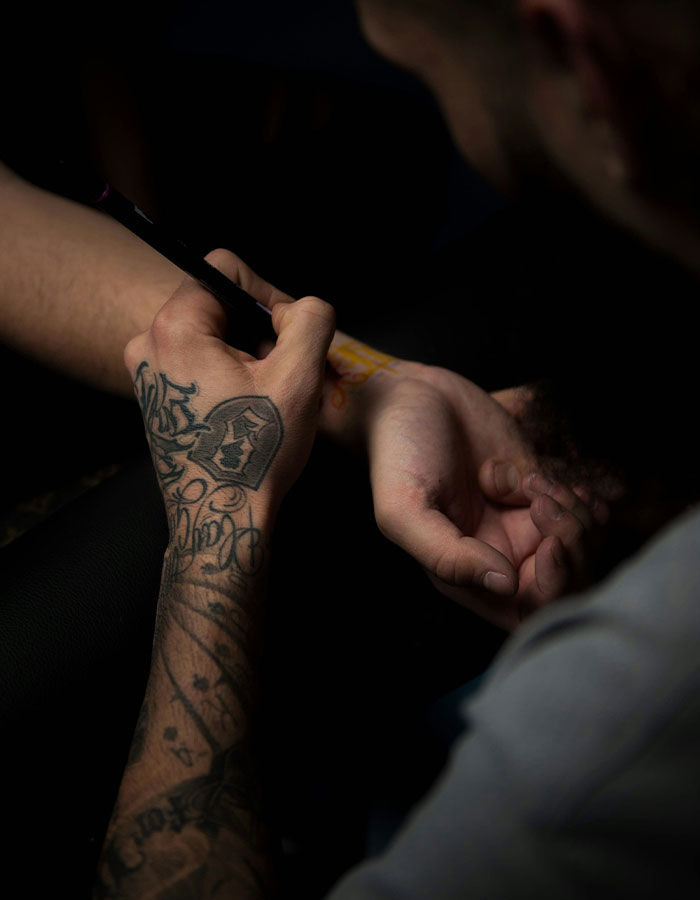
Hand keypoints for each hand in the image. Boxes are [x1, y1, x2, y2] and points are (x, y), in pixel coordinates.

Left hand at [124, 249, 334, 531]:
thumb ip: (311, 318)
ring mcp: (147, 374)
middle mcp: (148, 344)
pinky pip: (198, 363)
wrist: (220, 518)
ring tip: (264, 399)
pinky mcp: (155, 399)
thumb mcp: (300, 376)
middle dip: (258, 331)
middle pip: (218, 303)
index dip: (267, 294)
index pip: (225, 268)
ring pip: (211, 335)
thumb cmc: (255, 452)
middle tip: (281, 374)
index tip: (287, 336)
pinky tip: (245, 412)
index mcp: (174, 327)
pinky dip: (227, 376)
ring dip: (246, 356)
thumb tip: (301, 309)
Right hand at [363, 362, 606, 630]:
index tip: (548, 542)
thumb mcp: (404, 508)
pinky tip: (544, 477)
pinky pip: (584, 512)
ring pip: (581, 546)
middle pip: (567, 582)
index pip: (530, 610)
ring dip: (574, 513)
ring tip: (534, 481)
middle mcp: (499, 555)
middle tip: (544, 503)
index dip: (553, 585)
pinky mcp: (540, 492)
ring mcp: (524, 524)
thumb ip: (446, 555)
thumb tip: (506, 585)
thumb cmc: (398, 453)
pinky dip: (580, 496)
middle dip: (573, 546)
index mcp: (465, 574)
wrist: (413, 396)